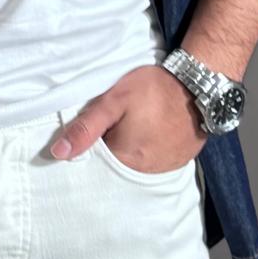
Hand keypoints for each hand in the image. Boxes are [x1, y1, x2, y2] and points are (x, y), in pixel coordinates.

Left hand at [49, 65, 206, 171]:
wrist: (198, 85)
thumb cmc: (154, 89)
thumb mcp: (114, 100)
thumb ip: (86, 126)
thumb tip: (59, 153)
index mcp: (123, 160)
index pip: (94, 164)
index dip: (88, 148)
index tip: (91, 132)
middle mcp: (142, 173)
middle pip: (114, 167)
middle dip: (108, 149)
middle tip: (114, 125)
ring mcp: (162, 170)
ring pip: (133, 166)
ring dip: (128, 151)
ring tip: (132, 127)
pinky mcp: (176, 163)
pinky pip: (153, 163)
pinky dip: (146, 151)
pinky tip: (148, 133)